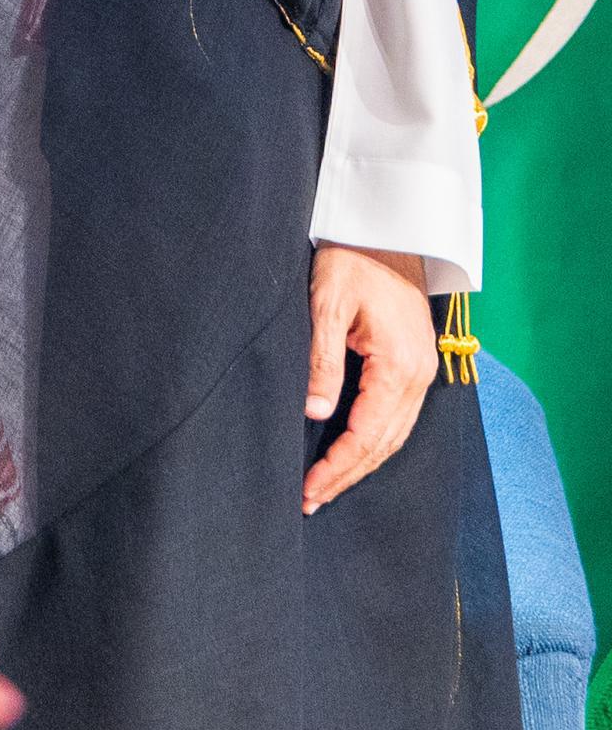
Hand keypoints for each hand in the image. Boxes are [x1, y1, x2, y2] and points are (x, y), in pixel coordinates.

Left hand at [305, 243, 439, 512]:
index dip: (337, 466)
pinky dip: (375, 441)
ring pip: (394, 434)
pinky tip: (354, 452)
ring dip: (362, 463)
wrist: (385, 229)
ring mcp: (422, 371)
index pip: (367, 434)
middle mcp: (418, 376)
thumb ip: (322, 360)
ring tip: (326, 486)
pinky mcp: (414, 363)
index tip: (308, 489)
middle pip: (384, 443)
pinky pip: (397, 416)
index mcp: (399, 366)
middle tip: (309, 500)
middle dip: (347, 475)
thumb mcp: (326, 305)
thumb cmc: (351, 260)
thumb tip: (316, 413)